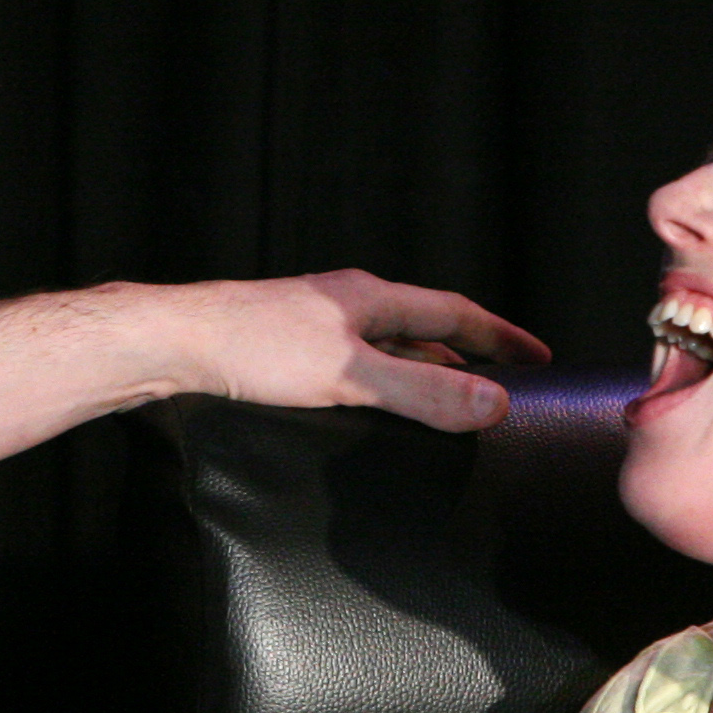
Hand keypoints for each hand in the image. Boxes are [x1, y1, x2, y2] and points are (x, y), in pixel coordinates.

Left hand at [172, 272, 550, 431]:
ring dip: (425, 372)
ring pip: (388, 348)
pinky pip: (356, 366)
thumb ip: (424, 390)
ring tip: (453, 406)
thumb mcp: (351, 376)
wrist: (172, 341)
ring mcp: (316, 324)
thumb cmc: (254, 348)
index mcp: (371, 298)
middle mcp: (347, 304)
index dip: (502, 338)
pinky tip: (375, 413)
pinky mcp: (286, 350)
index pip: (456, 313)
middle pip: (426, 328)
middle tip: (506, 386)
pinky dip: (383, 386)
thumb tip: (495, 403)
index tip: (540, 358)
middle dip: (469, 356)